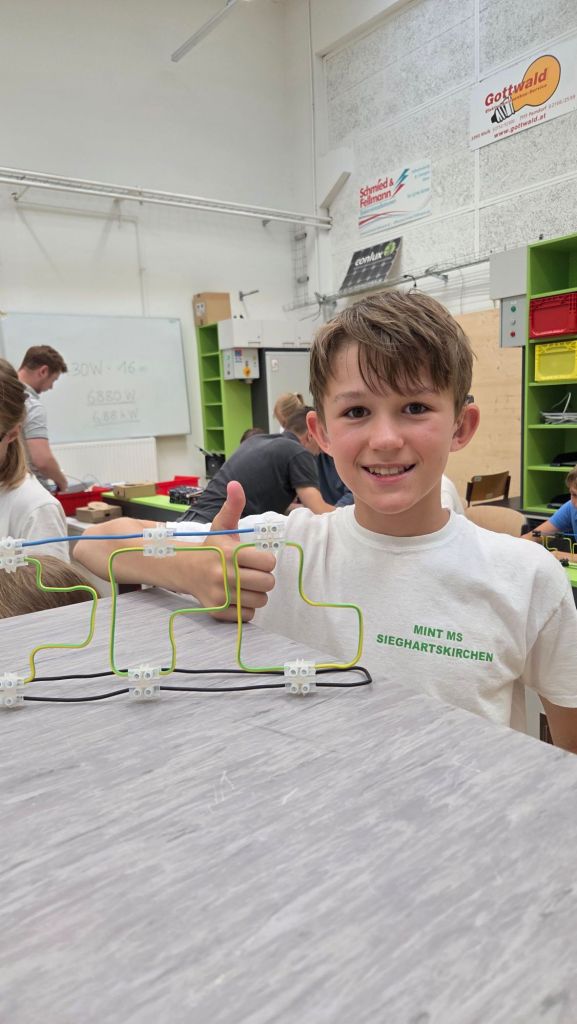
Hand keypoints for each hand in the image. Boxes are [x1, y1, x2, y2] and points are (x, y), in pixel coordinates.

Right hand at [196, 481, 276, 621]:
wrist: (184, 570)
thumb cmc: (210, 548)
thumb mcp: (221, 526)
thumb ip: (233, 506)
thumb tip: (235, 484)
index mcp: (230, 553)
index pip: (268, 562)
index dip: (266, 561)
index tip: (256, 559)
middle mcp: (224, 575)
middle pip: (267, 584)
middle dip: (263, 578)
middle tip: (252, 574)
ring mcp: (219, 595)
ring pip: (259, 601)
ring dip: (256, 594)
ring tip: (245, 586)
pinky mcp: (216, 611)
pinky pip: (247, 615)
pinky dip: (246, 608)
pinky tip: (237, 597)